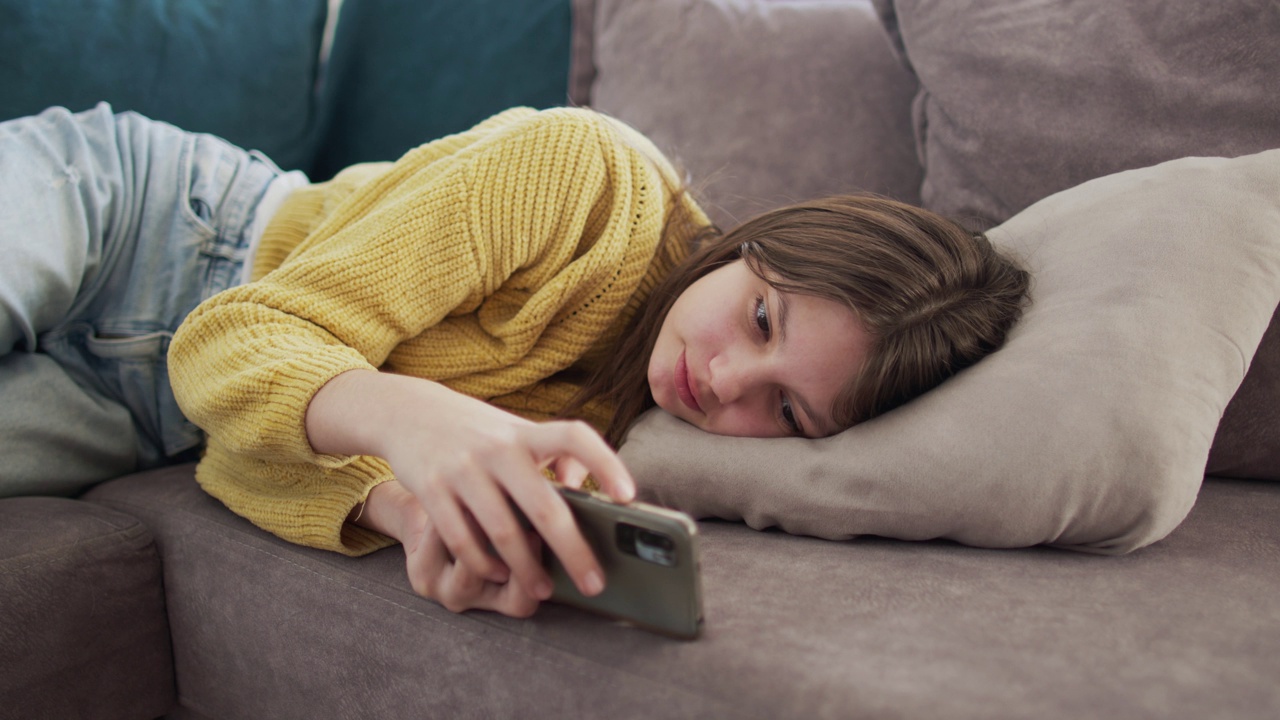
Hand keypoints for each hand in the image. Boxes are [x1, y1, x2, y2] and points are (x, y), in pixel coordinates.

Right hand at [307, 369, 635, 603]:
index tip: (628, 496)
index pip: (574, 438)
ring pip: (503, 531)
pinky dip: (482, 563)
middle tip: (594, 584)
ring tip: (543, 590)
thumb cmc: (478, 432)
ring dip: (526, 567)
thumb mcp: (515, 433)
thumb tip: (588, 490)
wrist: (409, 413)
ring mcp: (463, 469)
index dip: (604, 463)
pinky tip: (497, 575)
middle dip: (573, 551)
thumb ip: (553, 456)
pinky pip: (462, 538)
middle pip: (545, 506)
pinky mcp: (431, 488)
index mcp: (525, 433)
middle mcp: (497, 449)